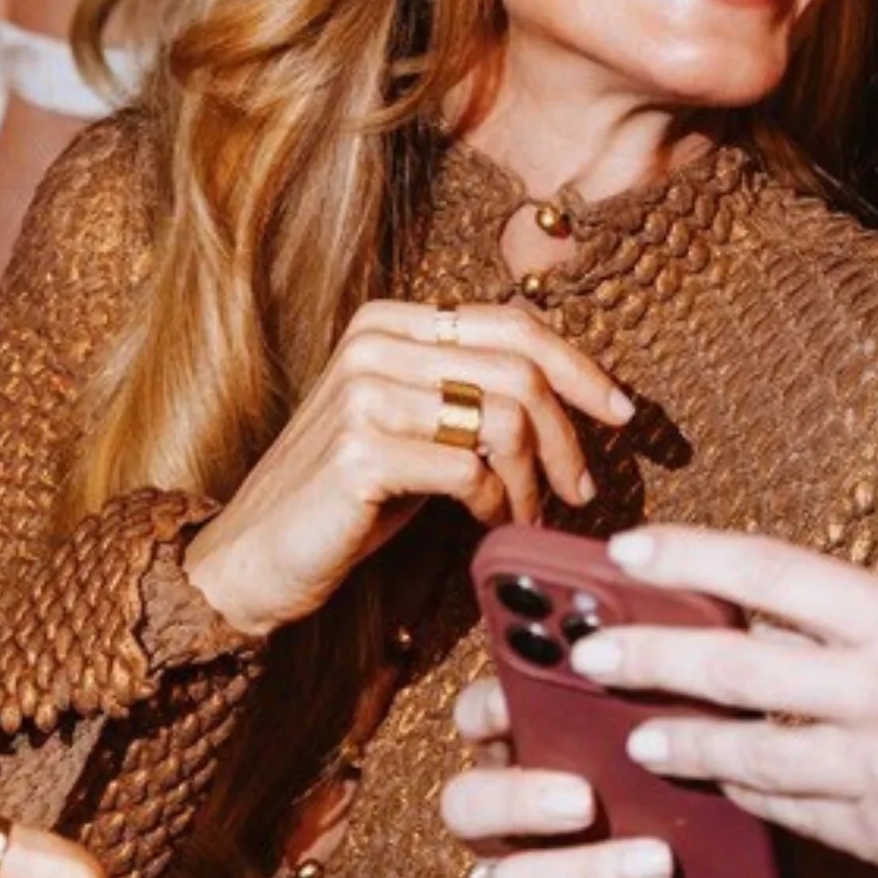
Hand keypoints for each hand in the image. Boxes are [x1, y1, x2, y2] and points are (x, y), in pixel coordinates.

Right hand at [187, 300, 632, 637]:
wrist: (256, 556)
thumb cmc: (349, 497)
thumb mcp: (415, 425)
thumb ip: (471, 391)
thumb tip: (574, 390)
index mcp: (390, 321)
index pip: (514, 322)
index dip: (579, 366)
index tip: (621, 412)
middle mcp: (375, 343)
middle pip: (520, 369)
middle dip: (570, 434)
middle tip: (583, 487)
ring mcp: (364, 392)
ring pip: (505, 419)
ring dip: (535, 479)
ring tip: (529, 514)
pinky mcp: (361, 451)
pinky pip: (471, 471)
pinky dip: (499, 504)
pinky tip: (491, 526)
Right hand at [441, 678, 707, 877]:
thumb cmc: (707, 787)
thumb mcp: (692, 730)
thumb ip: (672, 693)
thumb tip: (682, 639)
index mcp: (529, 751)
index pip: (477, 716)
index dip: (491, 709)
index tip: (525, 702)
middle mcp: (509, 823)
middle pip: (465, 806)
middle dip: (518, 800)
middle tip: (585, 797)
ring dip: (580, 876)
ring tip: (657, 861)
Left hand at [567, 527, 877, 877]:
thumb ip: (849, 624)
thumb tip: (740, 611)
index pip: (772, 571)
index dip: (690, 557)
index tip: (627, 552)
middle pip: (737, 664)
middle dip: (650, 658)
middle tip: (591, 655)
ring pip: (749, 752)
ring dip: (682, 744)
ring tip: (635, 737)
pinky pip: (790, 812)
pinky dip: (744, 798)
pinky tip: (711, 789)